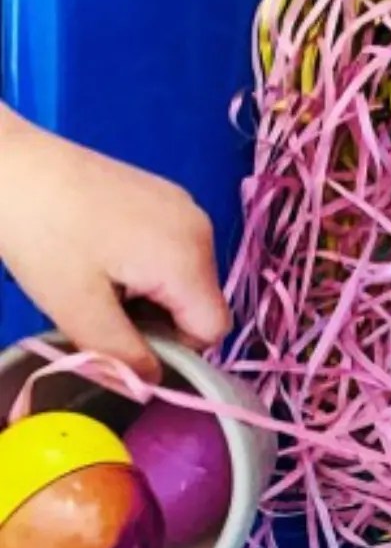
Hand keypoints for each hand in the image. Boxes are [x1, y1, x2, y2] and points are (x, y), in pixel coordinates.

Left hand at [0, 112, 230, 379]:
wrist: (7, 161)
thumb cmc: (41, 234)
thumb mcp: (76, 308)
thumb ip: (120, 356)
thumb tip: (149, 386)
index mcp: (189, 259)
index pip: (213, 330)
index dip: (173, 350)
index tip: (121, 340)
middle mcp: (201, 229)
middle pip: (200, 302)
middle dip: (157, 319)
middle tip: (99, 307)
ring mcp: (185, 206)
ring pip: (186, 277)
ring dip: (149, 293)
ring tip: (95, 276)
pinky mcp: (165, 194)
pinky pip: (174, 248)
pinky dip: (145, 264)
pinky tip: (100, 251)